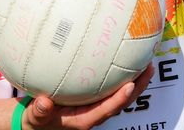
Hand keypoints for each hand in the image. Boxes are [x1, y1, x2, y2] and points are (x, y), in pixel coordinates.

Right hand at [24, 64, 153, 128]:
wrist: (37, 123)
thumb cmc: (38, 120)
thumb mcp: (35, 117)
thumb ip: (40, 111)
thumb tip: (44, 102)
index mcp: (84, 121)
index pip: (106, 110)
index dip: (119, 99)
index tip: (130, 86)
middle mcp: (94, 114)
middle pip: (122, 102)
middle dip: (137, 87)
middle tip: (148, 68)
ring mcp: (96, 106)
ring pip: (121, 95)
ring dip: (135, 81)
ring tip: (146, 62)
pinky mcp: (94, 99)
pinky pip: (112, 88)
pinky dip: (122, 76)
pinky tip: (126, 59)